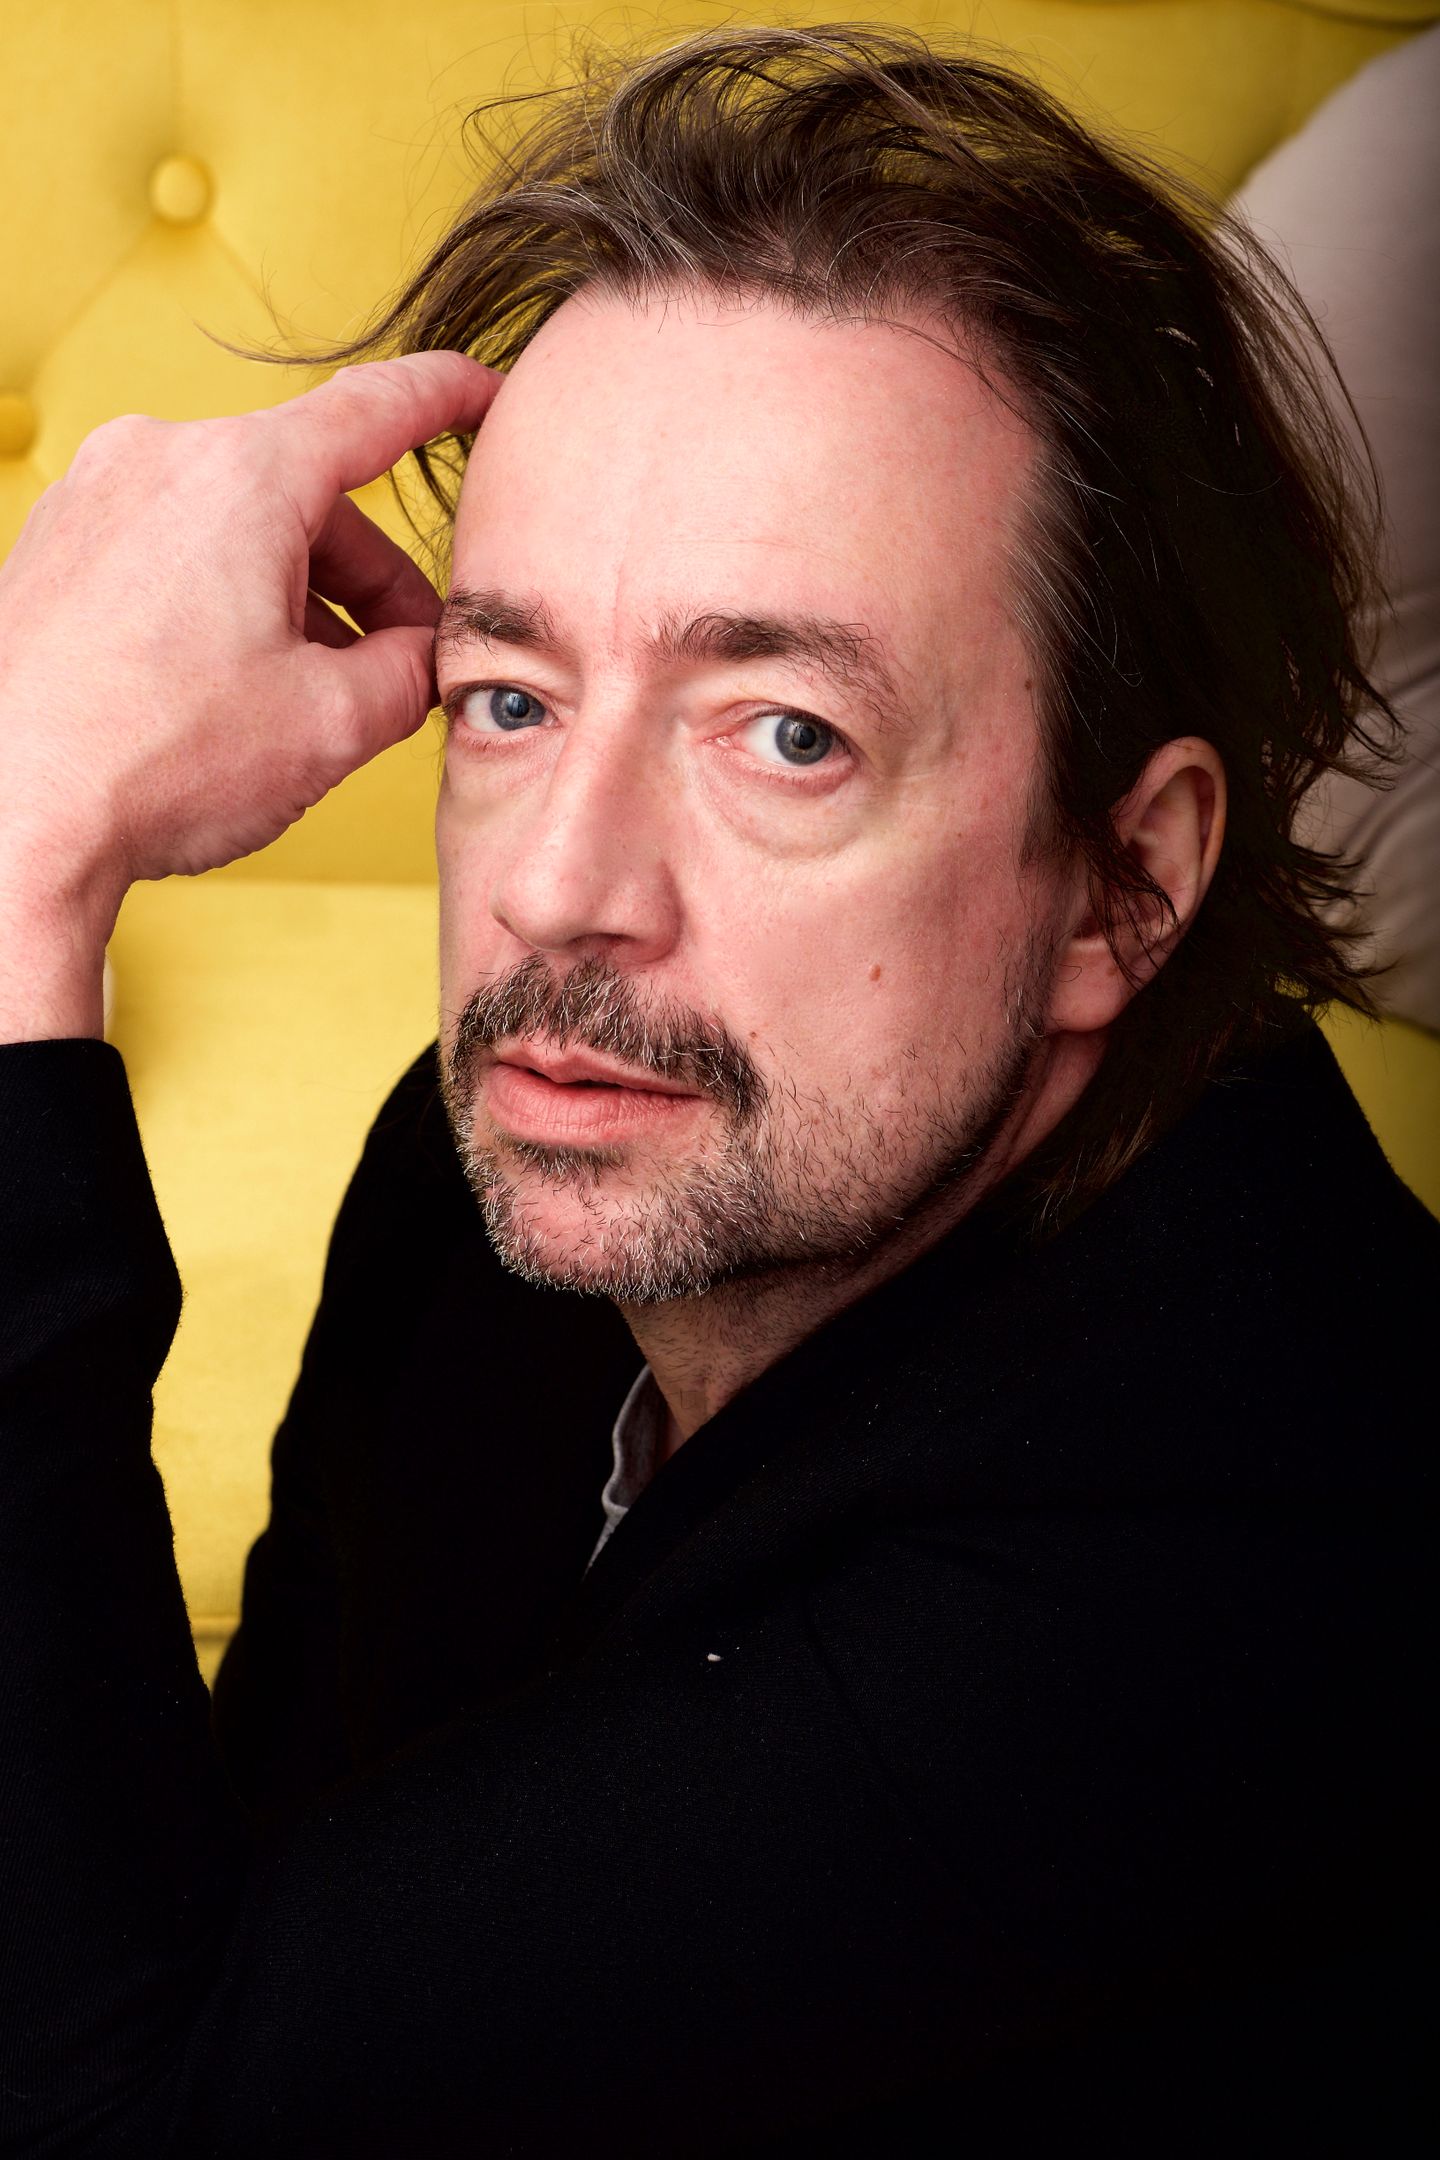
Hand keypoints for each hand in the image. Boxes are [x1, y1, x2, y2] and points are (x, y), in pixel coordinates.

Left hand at [0, 352, 499, 924]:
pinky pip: (174, 548)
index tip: (483, 394)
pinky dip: (224, 600)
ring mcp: (95, 497)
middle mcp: (158, 461)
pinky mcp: (58, 544)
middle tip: (400, 668)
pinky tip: (232, 687)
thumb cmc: (152, 765)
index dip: (447, 399)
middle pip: (307, 495)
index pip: (376, 406)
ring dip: (296, 600)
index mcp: (240, 477)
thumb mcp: (333, 724)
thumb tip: (425, 657)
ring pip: (240, 526)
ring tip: (309, 697)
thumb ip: (410, 671)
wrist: (12, 820)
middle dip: (368, 581)